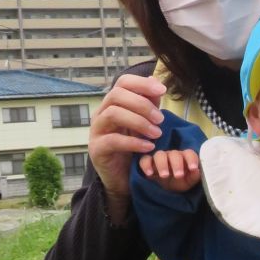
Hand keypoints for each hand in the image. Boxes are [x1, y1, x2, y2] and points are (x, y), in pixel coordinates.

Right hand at [89, 75, 166, 220]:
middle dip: (142, 104)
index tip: (162, 90)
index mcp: (113, 104)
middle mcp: (102, 113)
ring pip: (113, 114)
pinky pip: (112, 140)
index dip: (142, 83)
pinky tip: (149, 147)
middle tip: (161, 119)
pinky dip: (134, 142)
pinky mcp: (97, 149)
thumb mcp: (145, 124)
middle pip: (116, 95)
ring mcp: (97, 130)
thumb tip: (156, 81)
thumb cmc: (134, 148)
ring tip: (157, 134)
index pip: (122, 82)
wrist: (122, 177)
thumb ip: (150, 104)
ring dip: (139, 122)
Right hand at [137, 148, 200, 192]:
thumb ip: (194, 176)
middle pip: (174, 154)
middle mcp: (172, 155)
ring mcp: (159, 157)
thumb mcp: (189, 182)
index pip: (189, 153)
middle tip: (178, 175)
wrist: (166, 189)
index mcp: (184, 157)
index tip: (193, 168)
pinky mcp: (147, 162)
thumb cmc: (180, 182)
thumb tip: (196, 171)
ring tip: (164, 175)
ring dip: (162, 164)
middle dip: (177, 164)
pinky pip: (144, 159)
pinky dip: (146, 165)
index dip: (191, 159)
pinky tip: (149, 174)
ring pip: (159, 155)